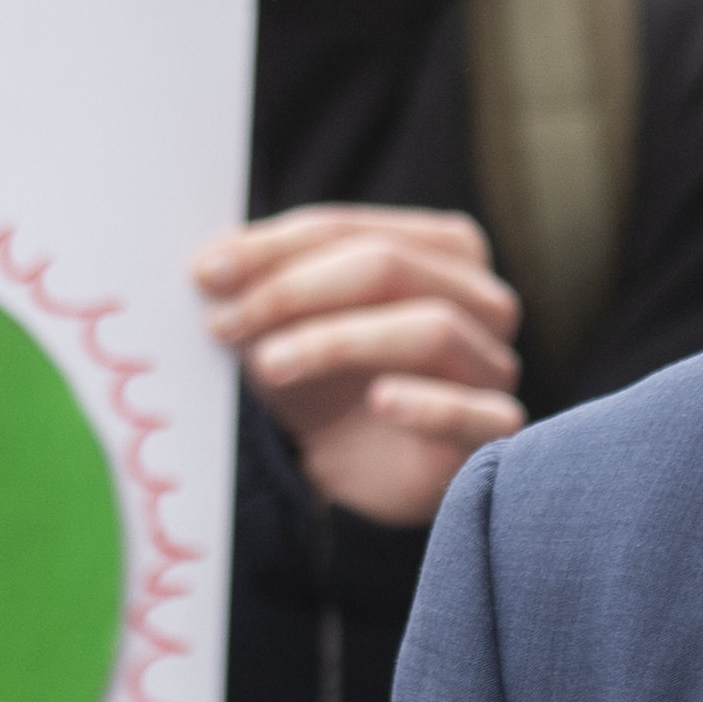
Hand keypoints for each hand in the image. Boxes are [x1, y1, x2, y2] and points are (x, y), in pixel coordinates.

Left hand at [197, 206, 526, 528]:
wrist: (359, 472)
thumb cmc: (330, 382)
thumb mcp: (288, 326)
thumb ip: (261, 283)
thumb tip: (210, 262)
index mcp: (441, 250)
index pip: (354, 229)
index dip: (276, 247)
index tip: (207, 272)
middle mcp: (481, 298)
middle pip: (392, 267)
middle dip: (297, 288)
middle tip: (226, 319)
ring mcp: (493, 364)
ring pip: (432, 327)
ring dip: (338, 340)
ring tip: (269, 364)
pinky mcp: (495, 429)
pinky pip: (477, 412)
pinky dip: (430, 403)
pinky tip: (382, 401)